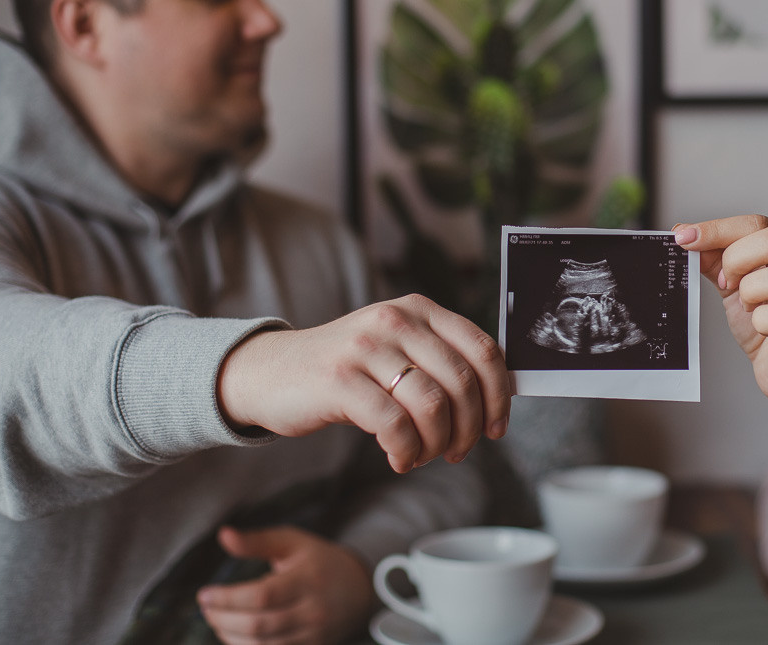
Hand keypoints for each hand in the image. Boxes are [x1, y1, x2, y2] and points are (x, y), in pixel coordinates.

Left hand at [197, 526, 375, 644]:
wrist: (360, 589)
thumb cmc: (319, 561)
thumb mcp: (292, 543)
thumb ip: (257, 541)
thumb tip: (223, 535)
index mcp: (308, 579)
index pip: (263, 595)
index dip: (228, 599)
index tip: (204, 595)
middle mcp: (313, 609)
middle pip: (259, 625)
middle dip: (224, 620)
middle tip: (206, 609)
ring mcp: (314, 634)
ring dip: (231, 636)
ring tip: (217, 621)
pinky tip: (234, 636)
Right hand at [217, 294, 511, 472]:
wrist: (270, 372)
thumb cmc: (347, 370)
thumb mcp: (397, 350)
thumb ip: (441, 362)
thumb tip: (497, 399)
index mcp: (419, 310)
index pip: (483, 350)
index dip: (498, 395)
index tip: (497, 428)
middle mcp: (396, 320)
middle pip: (462, 382)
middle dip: (468, 428)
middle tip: (456, 451)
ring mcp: (366, 347)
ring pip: (433, 405)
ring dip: (436, 443)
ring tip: (422, 455)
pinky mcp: (340, 380)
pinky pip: (395, 425)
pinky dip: (406, 451)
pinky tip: (399, 458)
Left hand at [674, 216, 767, 410]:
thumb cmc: (767, 325)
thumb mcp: (735, 287)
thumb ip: (715, 261)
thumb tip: (684, 233)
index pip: (758, 223)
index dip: (718, 229)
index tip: (684, 238)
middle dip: (736, 260)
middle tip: (727, 283)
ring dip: (751, 292)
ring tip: (749, 307)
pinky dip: (763, 321)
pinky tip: (762, 327)